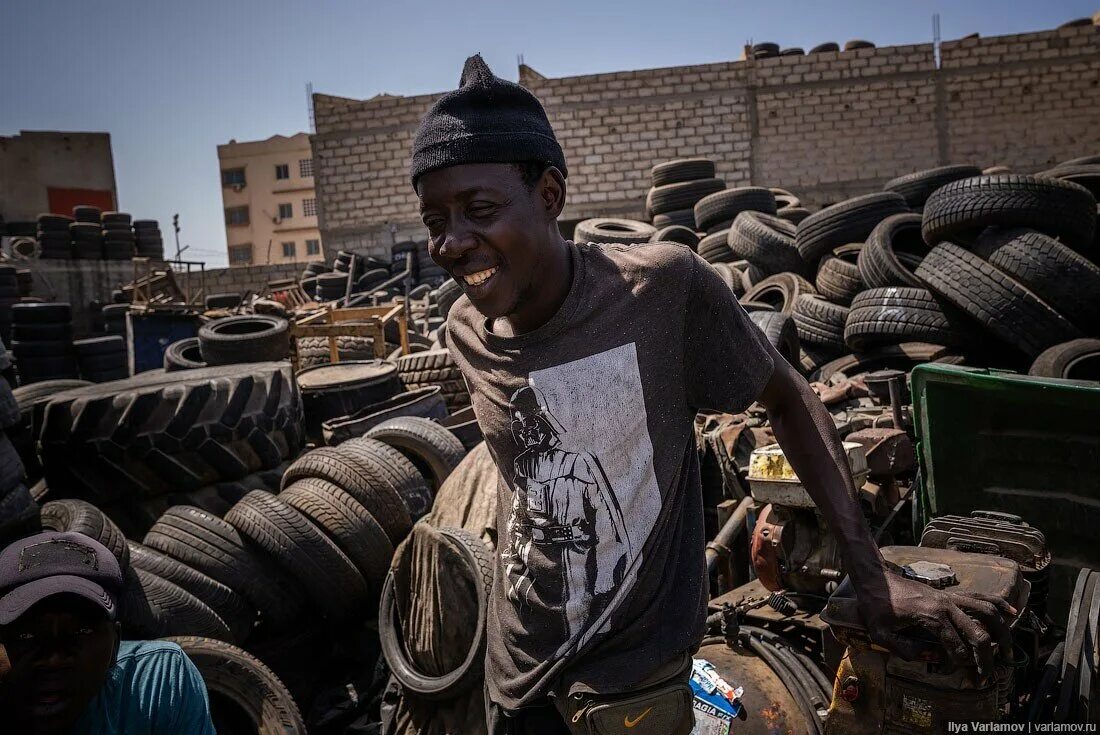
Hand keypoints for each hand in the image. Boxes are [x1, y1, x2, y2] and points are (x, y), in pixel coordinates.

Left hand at [859, 570, 1015, 674]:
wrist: (875, 579)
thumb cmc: (875, 605)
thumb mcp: (880, 633)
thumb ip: (902, 650)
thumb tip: (924, 657)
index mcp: (931, 616)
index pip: (956, 648)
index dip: (955, 665)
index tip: (945, 672)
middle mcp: (947, 605)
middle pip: (978, 634)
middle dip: (985, 659)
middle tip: (983, 676)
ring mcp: (950, 597)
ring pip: (987, 612)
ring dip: (1001, 632)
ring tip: (1006, 652)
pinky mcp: (950, 594)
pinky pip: (980, 596)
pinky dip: (998, 604)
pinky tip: (1011, 612)